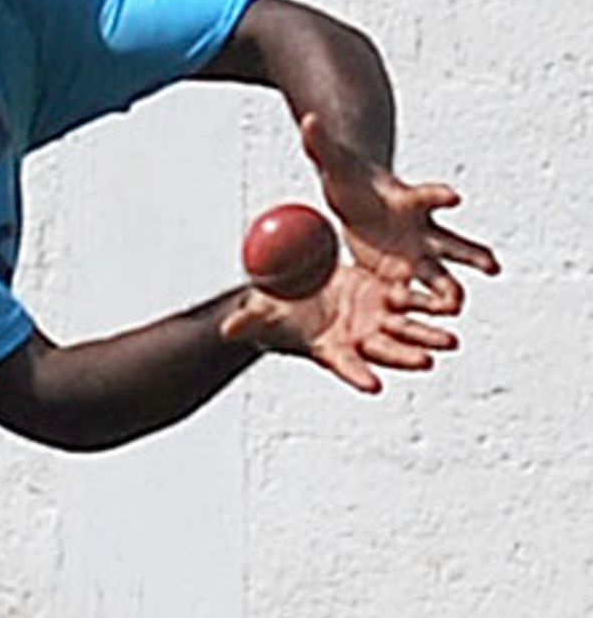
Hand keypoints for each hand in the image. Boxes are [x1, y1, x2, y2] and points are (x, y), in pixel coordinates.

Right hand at [219, 264, 458, 393]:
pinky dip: (424, 303)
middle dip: (406, 357)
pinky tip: (443, 302)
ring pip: (405, 330)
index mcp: (329, 348)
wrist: (290, 290)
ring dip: (428, 336)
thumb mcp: (258, 314)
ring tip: (450, 340)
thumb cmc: (272, 310)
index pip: (344, 366)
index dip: (358, 375)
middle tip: (426, 362)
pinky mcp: (379, 295)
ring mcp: (371, 318)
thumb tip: (226, 329)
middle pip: (384, 351)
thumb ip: (248, 321)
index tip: (372, 386)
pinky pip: (407, 301)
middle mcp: (356, 338)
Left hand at [299, 113, 499, 313]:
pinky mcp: (402, 274)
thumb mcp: (333, 162)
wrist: (355, 199)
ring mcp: (415, 253)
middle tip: (491, 266)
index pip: (426, 195)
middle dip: (470, 253)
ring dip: (450, 289)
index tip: (455, 197)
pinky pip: (416, 294)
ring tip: (457, 307)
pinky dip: (422, 307)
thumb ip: (320, 142)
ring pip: (441, 273)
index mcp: (405, 199)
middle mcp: (419, 228)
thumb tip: (308, 117)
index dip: (439, 195)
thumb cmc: (347, 178)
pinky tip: (430, 328)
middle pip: (450, 241)